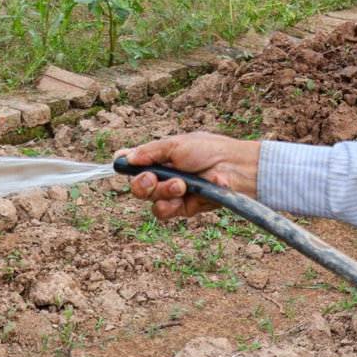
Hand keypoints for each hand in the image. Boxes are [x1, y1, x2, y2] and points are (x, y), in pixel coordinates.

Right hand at [120, 133, 260, 221]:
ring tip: (181, 185)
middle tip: (151, 179)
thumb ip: (150, 152)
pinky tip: (182, 197)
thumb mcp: (177, 145)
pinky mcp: (184, 209)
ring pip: (150, 200)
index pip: (135, 163)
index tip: (121, 165)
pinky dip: (169, 206)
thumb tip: (124, 158)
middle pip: (137, 186)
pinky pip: (164, 212)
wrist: (235, 170)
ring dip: (162, 192)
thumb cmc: (210, 151)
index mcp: (162, 157)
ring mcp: (174, 193)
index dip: (126, 165)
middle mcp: (165, 175)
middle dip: (141, 183)